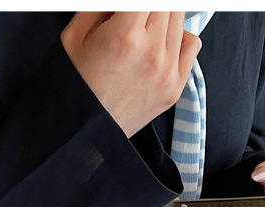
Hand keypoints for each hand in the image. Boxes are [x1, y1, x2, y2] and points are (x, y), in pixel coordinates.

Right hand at [61, 12, 201, 136]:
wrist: (79, 135)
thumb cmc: (73, 89)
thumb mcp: (73, 37)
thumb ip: (100, 6)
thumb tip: (119, 2)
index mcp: (124, 35)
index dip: (131, 4)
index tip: (124, 12)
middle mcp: (151, 52)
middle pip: (164, 3)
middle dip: (144, 9)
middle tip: (129, 21)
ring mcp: (166, 71)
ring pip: (179, 16)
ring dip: (159, 17)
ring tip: (139, 32)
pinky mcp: (174, 87)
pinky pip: (191, 43)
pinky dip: (177, 37)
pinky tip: (157, 45)